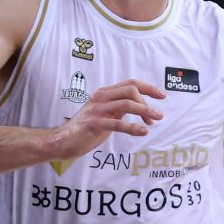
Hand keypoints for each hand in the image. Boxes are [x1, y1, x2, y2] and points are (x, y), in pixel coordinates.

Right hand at [47, 79, 166, 161]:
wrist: (62, 140)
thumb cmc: (84, 128)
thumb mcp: (104, 113)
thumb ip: (118, 108)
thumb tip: (138, 107)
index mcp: (104, 93)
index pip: (130, 84)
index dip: (148, 88)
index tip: (162, 95)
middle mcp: (101, 98)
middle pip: (131, 90)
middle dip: (148, 100)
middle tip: (158, 114)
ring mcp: (98, 110)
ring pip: (127, 104)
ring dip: (145, 111)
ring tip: (155, 120)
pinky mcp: (95, 124)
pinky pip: (118, 124)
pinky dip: (134, 127)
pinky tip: (143, 131)